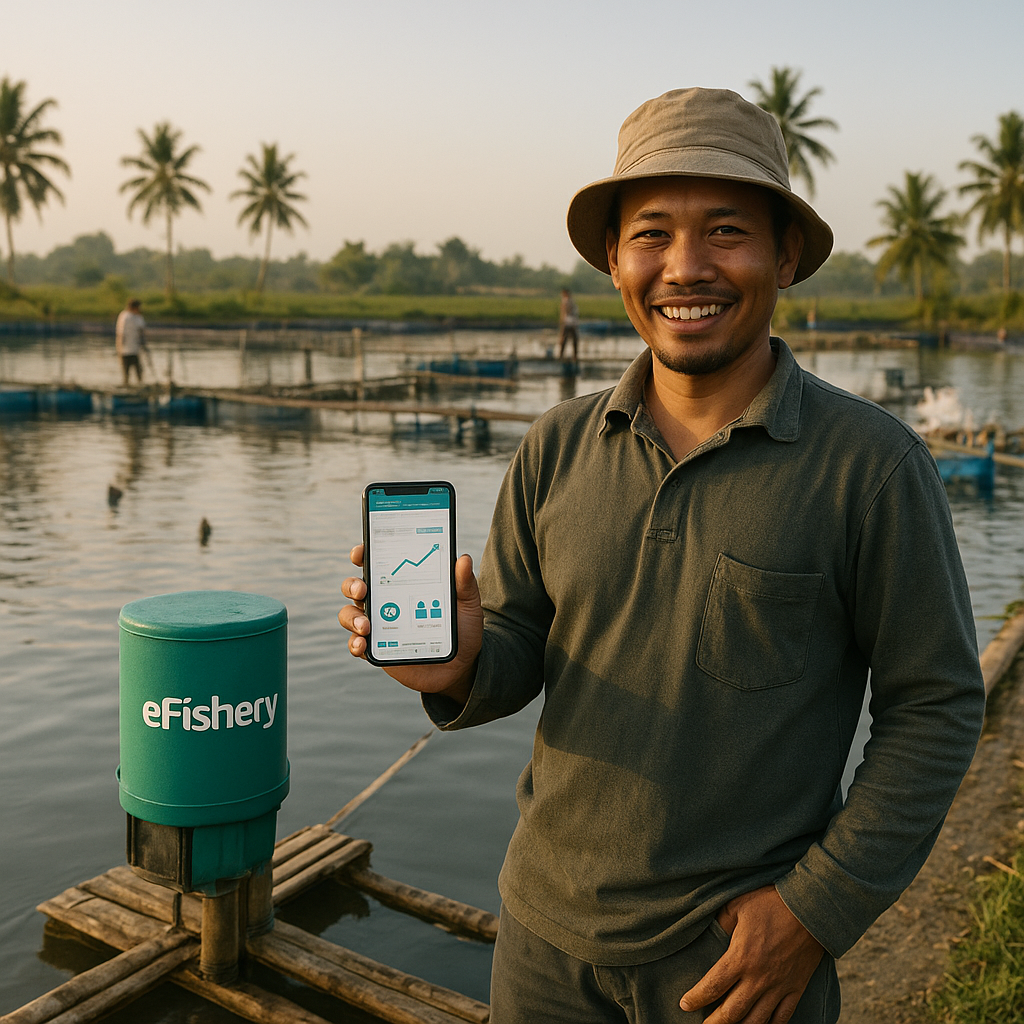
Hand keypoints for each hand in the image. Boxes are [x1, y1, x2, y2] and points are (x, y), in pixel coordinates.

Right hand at [338, 544, 482, 704]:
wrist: (460, 667)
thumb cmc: (461, 629)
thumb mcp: (467, 605)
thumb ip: (465, 584)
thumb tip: (465, 560)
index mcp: (403, 583)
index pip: (377, 563)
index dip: (363, 554)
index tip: (360, 552)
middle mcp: (385, 601)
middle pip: (356, 587)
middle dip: (352, 585)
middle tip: (362, 589)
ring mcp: (379, 624)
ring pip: (350, 614)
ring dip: (351, 617)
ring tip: (366, 625)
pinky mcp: (377, 648)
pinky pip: (357, 644)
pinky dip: (355, 643)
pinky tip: (363, 644)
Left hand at [679, 885, 824, 1023]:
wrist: (810, 909)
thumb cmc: (772, 903)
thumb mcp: (738, 905)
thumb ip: (722, 922)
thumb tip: (712, 931)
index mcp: (741, 957)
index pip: (713, 986)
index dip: (696, 998)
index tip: (685, 1004)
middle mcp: (758, 978)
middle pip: (732, 1011)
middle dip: (714, 1023)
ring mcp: (778, 987)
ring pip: (756, 1021)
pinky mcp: (796, 989)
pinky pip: (782, 1018)